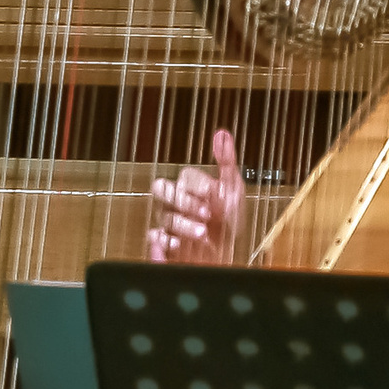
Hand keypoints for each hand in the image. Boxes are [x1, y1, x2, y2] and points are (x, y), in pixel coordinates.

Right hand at [148, 126, 243, 264]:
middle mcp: (176, 201)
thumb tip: (222, 134)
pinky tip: (180, 245)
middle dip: (185, 201)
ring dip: (184, 224)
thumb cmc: (229, 220)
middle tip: (207, 214)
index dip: (199, 185)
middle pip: (163, 190)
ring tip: (204, 234)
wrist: (229, 254)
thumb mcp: (233, 188)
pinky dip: (166, 241)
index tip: (214, 195)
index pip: (185, 176)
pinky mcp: (163, 242)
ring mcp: (169, 221)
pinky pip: (154, 238)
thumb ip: (226, 161)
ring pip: (164, 215)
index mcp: (191, 186)